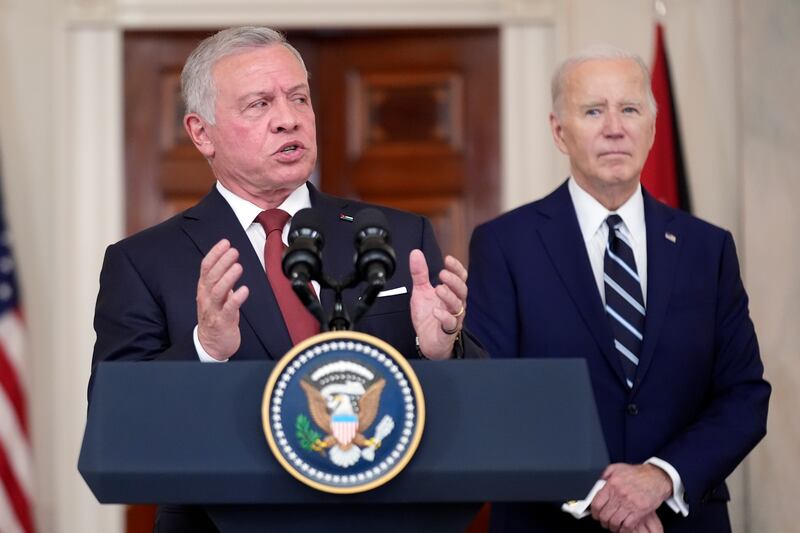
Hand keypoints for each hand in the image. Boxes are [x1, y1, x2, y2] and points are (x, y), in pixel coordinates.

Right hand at [196, 239, 249, 359]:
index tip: (225, 242)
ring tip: (238, 266)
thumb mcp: (216, 295)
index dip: (215, 254)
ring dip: (228, 277)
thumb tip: (229, 261)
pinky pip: (229, 308)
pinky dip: (236, 298)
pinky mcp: (223, 321)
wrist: (211, 344)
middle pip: (211, 276)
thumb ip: (221, 279)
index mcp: (204, 289)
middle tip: (233, 251)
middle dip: (222, 262)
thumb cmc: (216, 317)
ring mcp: (213, 310)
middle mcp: (206, 297)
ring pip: (218, 291)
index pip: (206, 268)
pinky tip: (244, 290)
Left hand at [409, 249, 467, 359]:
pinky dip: (443, 316)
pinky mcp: (448, 330)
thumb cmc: (428, 314)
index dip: (456, 268)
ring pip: (457, 305)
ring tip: (439, 289)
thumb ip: (420, 273)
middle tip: (443, 274)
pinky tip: (436, 311)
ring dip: (449, 296)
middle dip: (454, 281)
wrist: (427, 339)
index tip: (448, 259)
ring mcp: (454, 317)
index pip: (460, 277)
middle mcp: (456, 304)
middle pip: (462, 290)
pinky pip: (450, 323)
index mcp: (451, 292)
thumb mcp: (421, 291)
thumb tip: (416, 253)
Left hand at [590, 463, 671, 531]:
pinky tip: (623, 528)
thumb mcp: (619, 468)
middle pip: (604, 515)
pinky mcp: (640, 511)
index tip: (596, 515)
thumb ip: (606, 473)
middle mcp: (619, 494)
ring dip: (612, 526)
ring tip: (613, 526)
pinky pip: (628, 526)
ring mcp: (629, 504)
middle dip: (603, 521)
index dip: (594, 512)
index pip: (597, 503)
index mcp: (612, 484)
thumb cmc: (639, 473)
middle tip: (605, 522)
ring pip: (614, 522)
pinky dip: (624, 530)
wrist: (657, 477)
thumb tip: (599, 481)